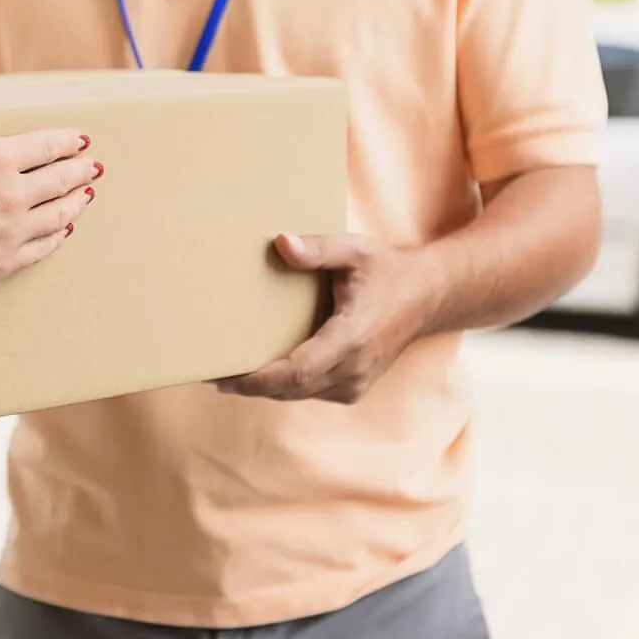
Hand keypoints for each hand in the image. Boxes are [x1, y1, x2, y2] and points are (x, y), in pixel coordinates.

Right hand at [0, 75, 101, 297]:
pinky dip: (57, 237)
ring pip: (58, 215)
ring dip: (75, 202)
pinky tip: (63, 233)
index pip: (44, 145)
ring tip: (87, 195)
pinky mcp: (2, 263)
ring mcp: (11, 233)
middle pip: (59, 179)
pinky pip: (42, 248)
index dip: (66, 140)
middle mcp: (12, 196)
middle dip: (80, 170)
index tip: (80, 140)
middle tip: (93, 167)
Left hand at [215, 234, 445, 404]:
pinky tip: (259, 372)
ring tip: (224, 374)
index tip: (225, 378)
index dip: (258, 380)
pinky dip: (283, 386)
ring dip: (263, 389)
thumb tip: (281, 242)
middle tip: (209, 373)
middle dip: (248, 386)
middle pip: (290, 389)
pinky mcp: (353, 388)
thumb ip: (318, 249)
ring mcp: (355, 383)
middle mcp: (354, 369)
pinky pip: (310, 392)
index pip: (297, 372)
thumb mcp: (354, 250)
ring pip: (297, 395)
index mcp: (351, 338)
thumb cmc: (387, 270)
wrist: (429, 296)